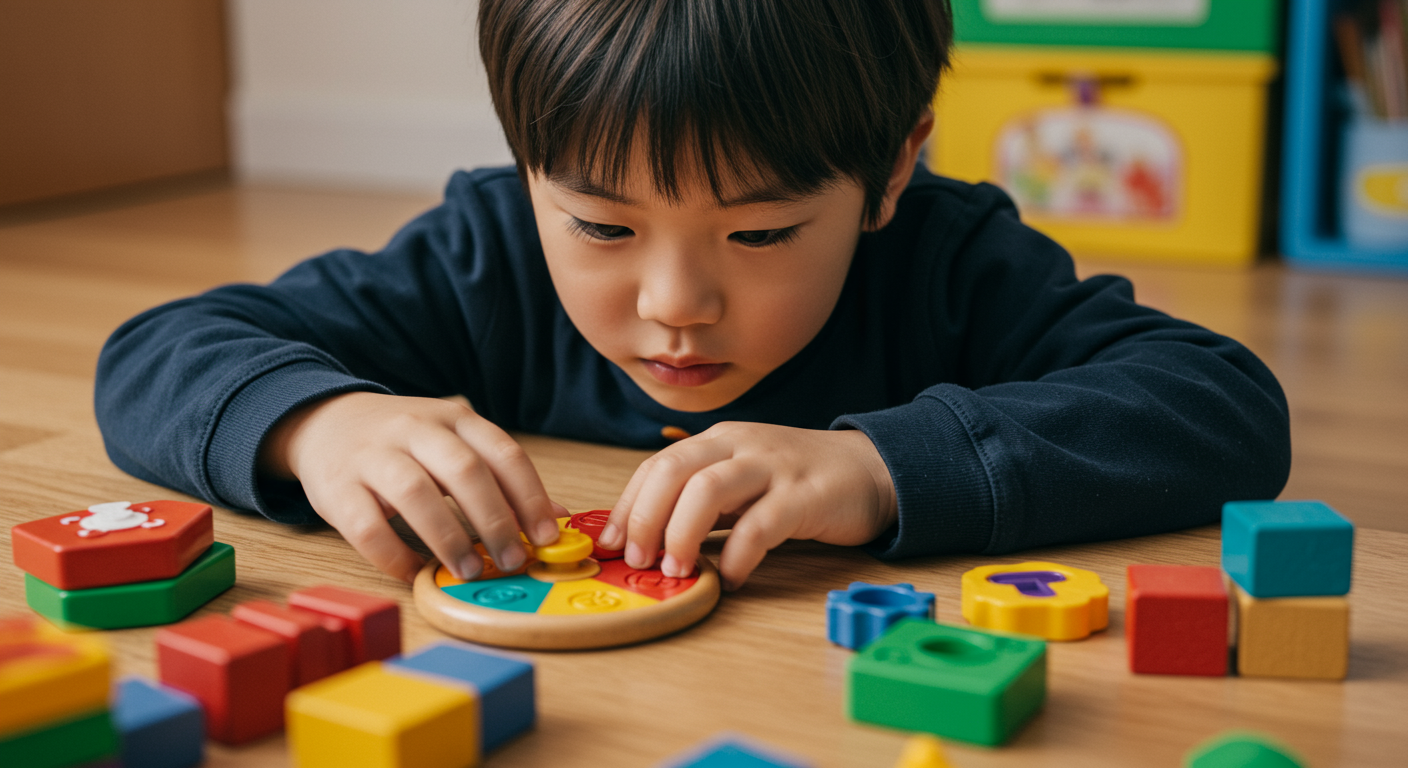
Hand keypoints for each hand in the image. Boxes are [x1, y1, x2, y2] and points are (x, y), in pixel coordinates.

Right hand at [260, 392, 562, 582]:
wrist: (325, 423)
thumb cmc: (404, 444)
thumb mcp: (456, 445)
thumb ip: (501, 478)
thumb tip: (558, 518)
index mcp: (455, 418)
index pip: (503, 453)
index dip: (530, 496)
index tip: (545, 536)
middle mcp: (415, 429)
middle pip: (464, 470)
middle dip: (494, 520)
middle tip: (511, 561)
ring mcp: (373, 454)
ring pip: (415, 494)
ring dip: (448, 538)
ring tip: (468, 571)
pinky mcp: (337, 486)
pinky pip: (366, 525)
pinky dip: (394, 556)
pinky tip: (414, 572)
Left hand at [596, 423, 896, 590]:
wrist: (871, 470)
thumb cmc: (799, 482)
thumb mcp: (742, 481)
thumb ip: (703, 503)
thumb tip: (649, 540)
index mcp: (718, 442)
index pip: (656, 466)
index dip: (627, 506)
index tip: (609, 545)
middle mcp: (740, 447)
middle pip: (673, 470)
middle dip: (645, 517)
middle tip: (638, 560)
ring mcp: (773, 467)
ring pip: (708, 489)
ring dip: (682, 533)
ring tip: (678, 571)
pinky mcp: (806, 495)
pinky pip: (762, 524)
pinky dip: (738, 554)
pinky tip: (732, 576)